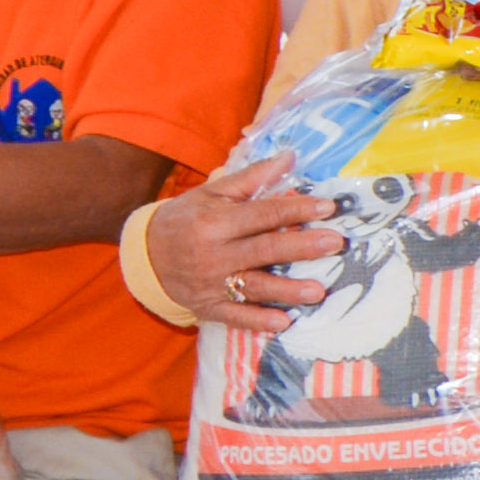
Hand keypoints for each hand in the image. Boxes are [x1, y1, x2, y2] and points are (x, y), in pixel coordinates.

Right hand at [147, 169, 340, 330]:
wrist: (144, 255)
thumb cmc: (187, 218)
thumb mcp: (213, 193)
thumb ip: (252, 178)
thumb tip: (290, 157)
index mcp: (215, 221)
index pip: (263, 214)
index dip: (296, 210)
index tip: (328, 207)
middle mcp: (212, 253)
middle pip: (264, 250)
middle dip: (302, 247)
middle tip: (335, 243)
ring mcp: (210, 283)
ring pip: (253, 287)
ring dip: (287, 290)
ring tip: (318, 291)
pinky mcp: (207, 306)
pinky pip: (235, 316)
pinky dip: (257, 321)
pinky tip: (283, 322)